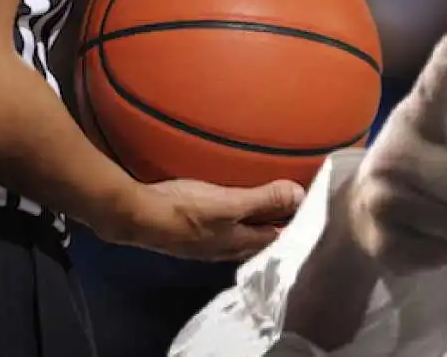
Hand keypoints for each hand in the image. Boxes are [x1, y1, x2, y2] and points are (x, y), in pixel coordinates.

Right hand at [138, 178, 303, 261]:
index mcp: (240, 244)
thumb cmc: (185, 210)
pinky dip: (234, 218)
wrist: (138, 217)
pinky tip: (230, 207)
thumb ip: (264, 199)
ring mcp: (207, 244)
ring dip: (255, 221)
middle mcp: (226, 249)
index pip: (279, 239)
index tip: (309, 207)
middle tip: (293, 203)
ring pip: (241, 234)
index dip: (295, 224)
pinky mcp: (191, 234)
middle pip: (260, 238)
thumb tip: (301, 196)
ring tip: (267, 203)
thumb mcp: (229, 202)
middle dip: (277, 223)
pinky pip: (223, 227)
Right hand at [347, 31, 446, 274]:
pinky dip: (445, 250)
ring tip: (432, 211)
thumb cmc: (426, 173)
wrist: (362, 215)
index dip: (446, 69)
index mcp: (416, 120)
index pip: (433, 92)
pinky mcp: (383, 243)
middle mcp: (393, 155)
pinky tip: (419, 233)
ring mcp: (383, 201)